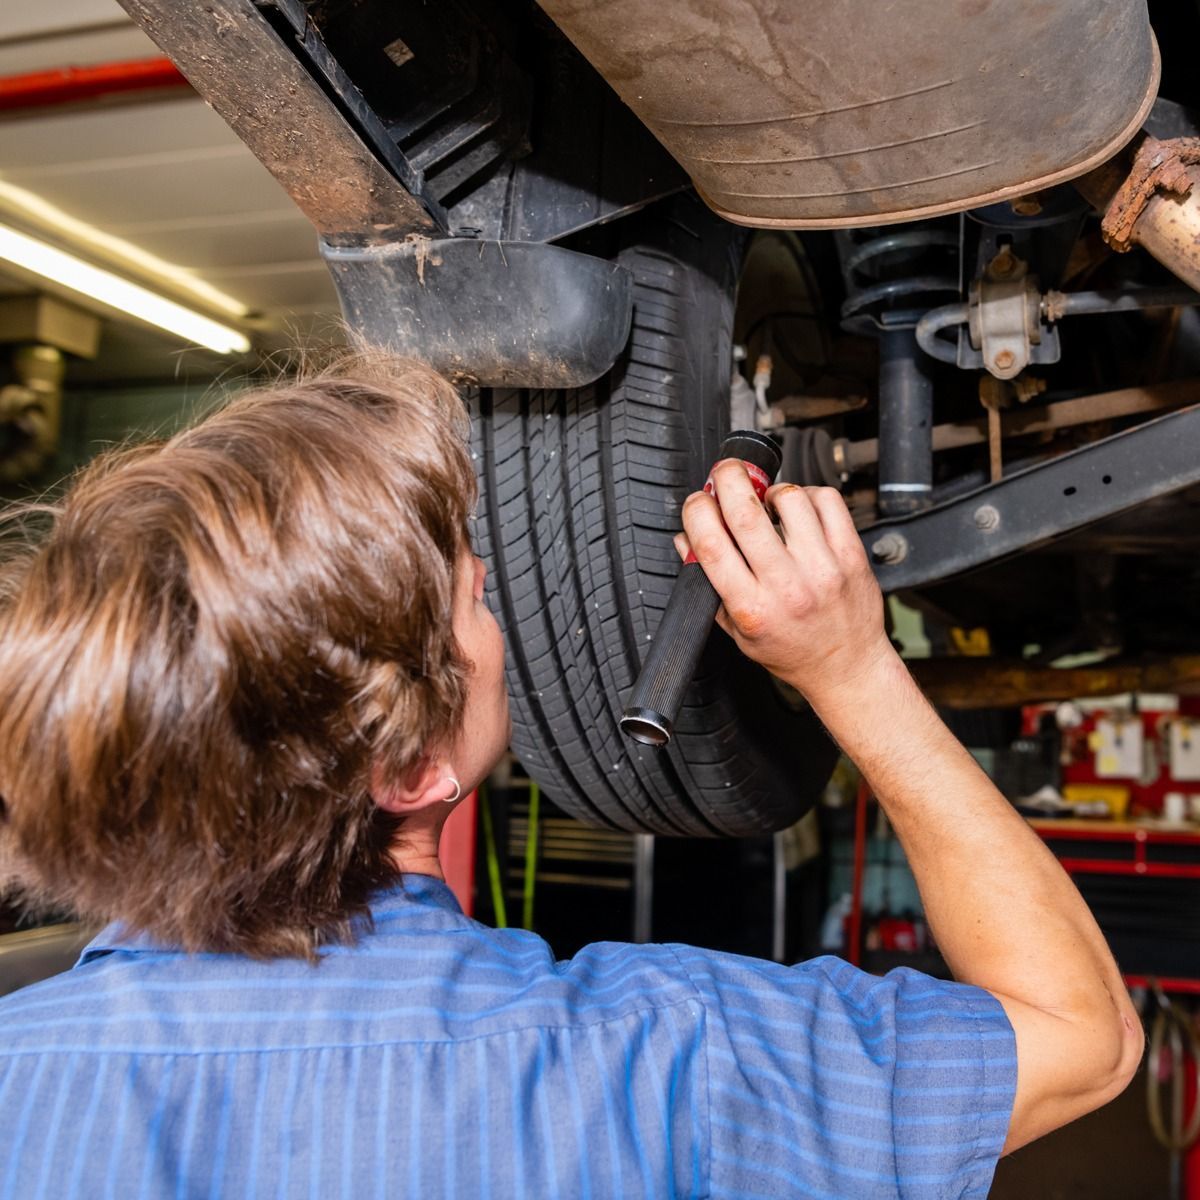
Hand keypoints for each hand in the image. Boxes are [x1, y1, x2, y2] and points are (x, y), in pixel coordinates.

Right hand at [676, 461, 894, 703]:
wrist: (847, 667)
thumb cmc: (791, 651)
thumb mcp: (737, 631)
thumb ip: (707, 586)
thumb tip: (684, 541)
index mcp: (751, 606)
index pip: (711, 543)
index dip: (698, 510)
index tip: (698, 502)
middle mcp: (786, 585)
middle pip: (745, 513)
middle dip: (727, 479)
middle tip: (724, 472)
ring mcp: (822, 567)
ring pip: (789, 498)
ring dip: (770, 490)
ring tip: (767, 502)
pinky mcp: (850, 554)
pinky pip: (827, 501)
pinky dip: (807, 493)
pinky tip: (799, 508)